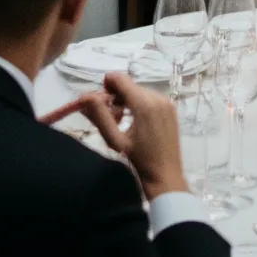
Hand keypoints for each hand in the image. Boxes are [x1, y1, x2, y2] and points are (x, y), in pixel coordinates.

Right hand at [79, 72, 188, 197]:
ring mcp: (167, 102)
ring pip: (141, 92)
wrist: (165, 176)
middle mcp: (158, 97)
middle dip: (117, 96)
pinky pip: (152, 99)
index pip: (123, 80)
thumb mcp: (115, 140)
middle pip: (131, 87)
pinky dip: (141, 104)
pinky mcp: (172, 109)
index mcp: (144, 104)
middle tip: (110, 117)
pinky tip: (136, 122)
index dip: (108, 82)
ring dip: (129, 100)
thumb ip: (100, 117)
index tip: (99, 95)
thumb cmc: (138, 161)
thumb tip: (84, 98)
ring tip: (122, 121)